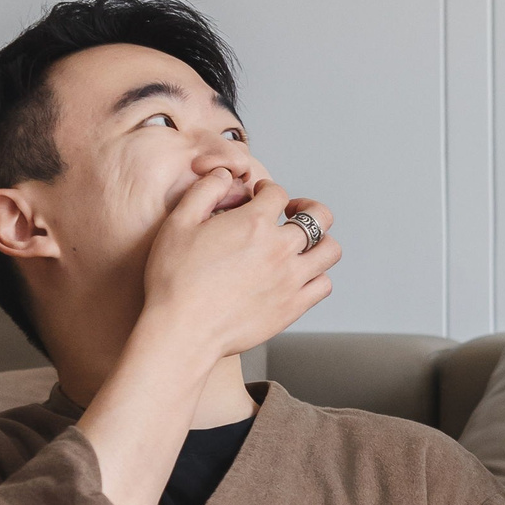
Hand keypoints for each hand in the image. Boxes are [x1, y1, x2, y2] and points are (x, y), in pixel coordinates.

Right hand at [141, 172, 339, 372]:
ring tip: (303, 244)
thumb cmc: (174, 279)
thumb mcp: (178, 223)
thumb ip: (205, 191)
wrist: (182, 330)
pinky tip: (299, 276)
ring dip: (320, 242)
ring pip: (330, 251)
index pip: (278, 193)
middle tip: (293, 213)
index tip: (260, 196)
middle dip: (307, 208)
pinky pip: (324, 286)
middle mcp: (280, 248)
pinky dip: (317, 277)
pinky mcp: (293, 307)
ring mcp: (291, 279)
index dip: (268, 190)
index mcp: (254, 222)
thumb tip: (223, 174)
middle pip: (319, 217)